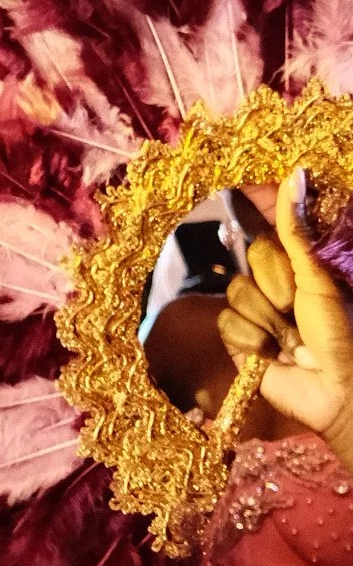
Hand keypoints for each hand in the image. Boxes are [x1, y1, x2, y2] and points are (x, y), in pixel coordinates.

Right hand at [218, 170, 352, 467]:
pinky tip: (271, 356)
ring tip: (290, 341)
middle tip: (297, 309)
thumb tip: (294, 175)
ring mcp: (253, 313)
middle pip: (248, 263)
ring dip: (267, 320)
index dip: (259, 223)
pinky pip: (227, 324)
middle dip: (275, 287)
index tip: (249, 210)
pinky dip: (251, 340)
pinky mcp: (237, 340)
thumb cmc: (338, 332)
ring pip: (236, 294)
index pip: (264, 230)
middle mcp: (272, 285)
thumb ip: (297, 231)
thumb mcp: (318, 279)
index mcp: (295, 266)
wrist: (334, 391)